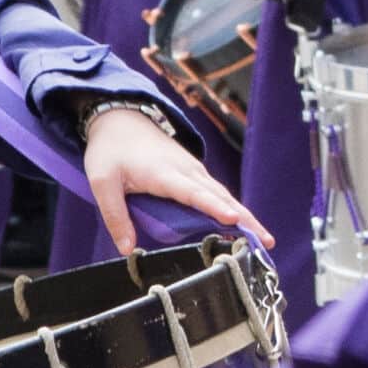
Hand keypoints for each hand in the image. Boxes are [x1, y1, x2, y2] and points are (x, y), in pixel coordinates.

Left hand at [83, 106, 271, 256]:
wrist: (120, 119)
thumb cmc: (111, 150)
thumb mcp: (102, 181)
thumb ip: (114, 215)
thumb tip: (126, 249)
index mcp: (164, 173)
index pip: (193, 193)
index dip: (213, 207)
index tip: (233, 219)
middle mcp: (186, 171)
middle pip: (219, 197)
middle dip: (244, 219)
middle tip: (265, 243)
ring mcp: (193, 171)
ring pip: (223, 195)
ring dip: (245, 216)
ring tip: (264, 241)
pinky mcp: (194, 174)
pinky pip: (218, 193)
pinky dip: (234, 209)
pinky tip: (245, 227)